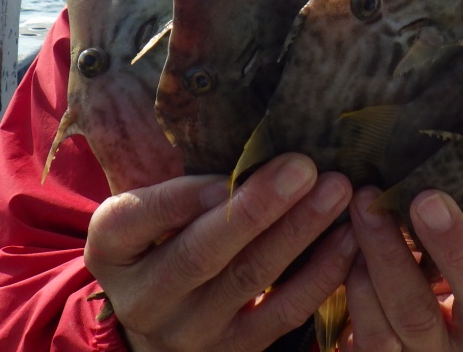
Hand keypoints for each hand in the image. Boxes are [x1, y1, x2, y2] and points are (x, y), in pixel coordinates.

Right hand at [84, 154, 356, 351]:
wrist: (160, 318)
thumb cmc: (163, 237)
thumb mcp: (148, 209)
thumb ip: (181, 178)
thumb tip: (253, 133)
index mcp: (113, 248)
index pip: (139, 218)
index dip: (183, 197)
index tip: (231, 169)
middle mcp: (145, 297)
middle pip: (202, 252)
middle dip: (258, 207)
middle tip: (304, 167)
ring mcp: (189, 332)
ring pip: (251, 277)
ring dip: (300, 231)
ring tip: (337, 191)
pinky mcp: (235, 351)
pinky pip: (284, 313)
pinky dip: (321, 273)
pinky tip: (349, 238)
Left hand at [342, 187, 462, 350]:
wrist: (421, 318)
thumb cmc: (456, 254)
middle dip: (456, 250)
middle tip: (426, 199)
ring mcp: (444, 351)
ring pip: (417, 317)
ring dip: (388, 257)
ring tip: (367, 206)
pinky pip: (375, 337)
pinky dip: (359, 289)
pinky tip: (348, 247)